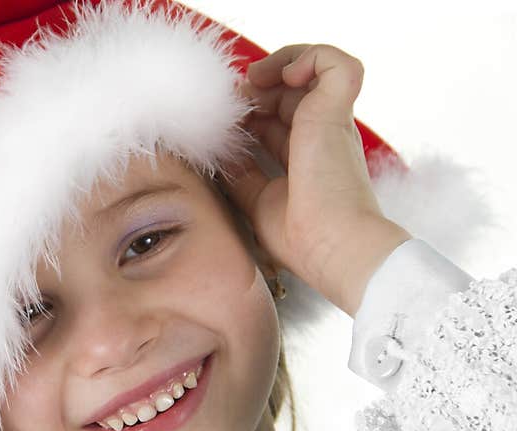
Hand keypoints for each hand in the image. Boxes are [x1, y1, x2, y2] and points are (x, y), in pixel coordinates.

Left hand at [226, 44, 411, 315]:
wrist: (331, 246)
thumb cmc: (301, 237)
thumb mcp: (256, 200)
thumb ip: (241, 175)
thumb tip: (221, 155)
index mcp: (308, 156)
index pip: (277, 120)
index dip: (250, 114)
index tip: (225, 124)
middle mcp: (323, 135)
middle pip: (290, 92)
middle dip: (256, 90)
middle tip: (232, 103)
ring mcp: (332, 122)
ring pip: (313, 68)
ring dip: (278, 65)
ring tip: (253, 83)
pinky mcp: (337, 111)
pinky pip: (335, 63)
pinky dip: (309, 57)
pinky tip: (283, 78)